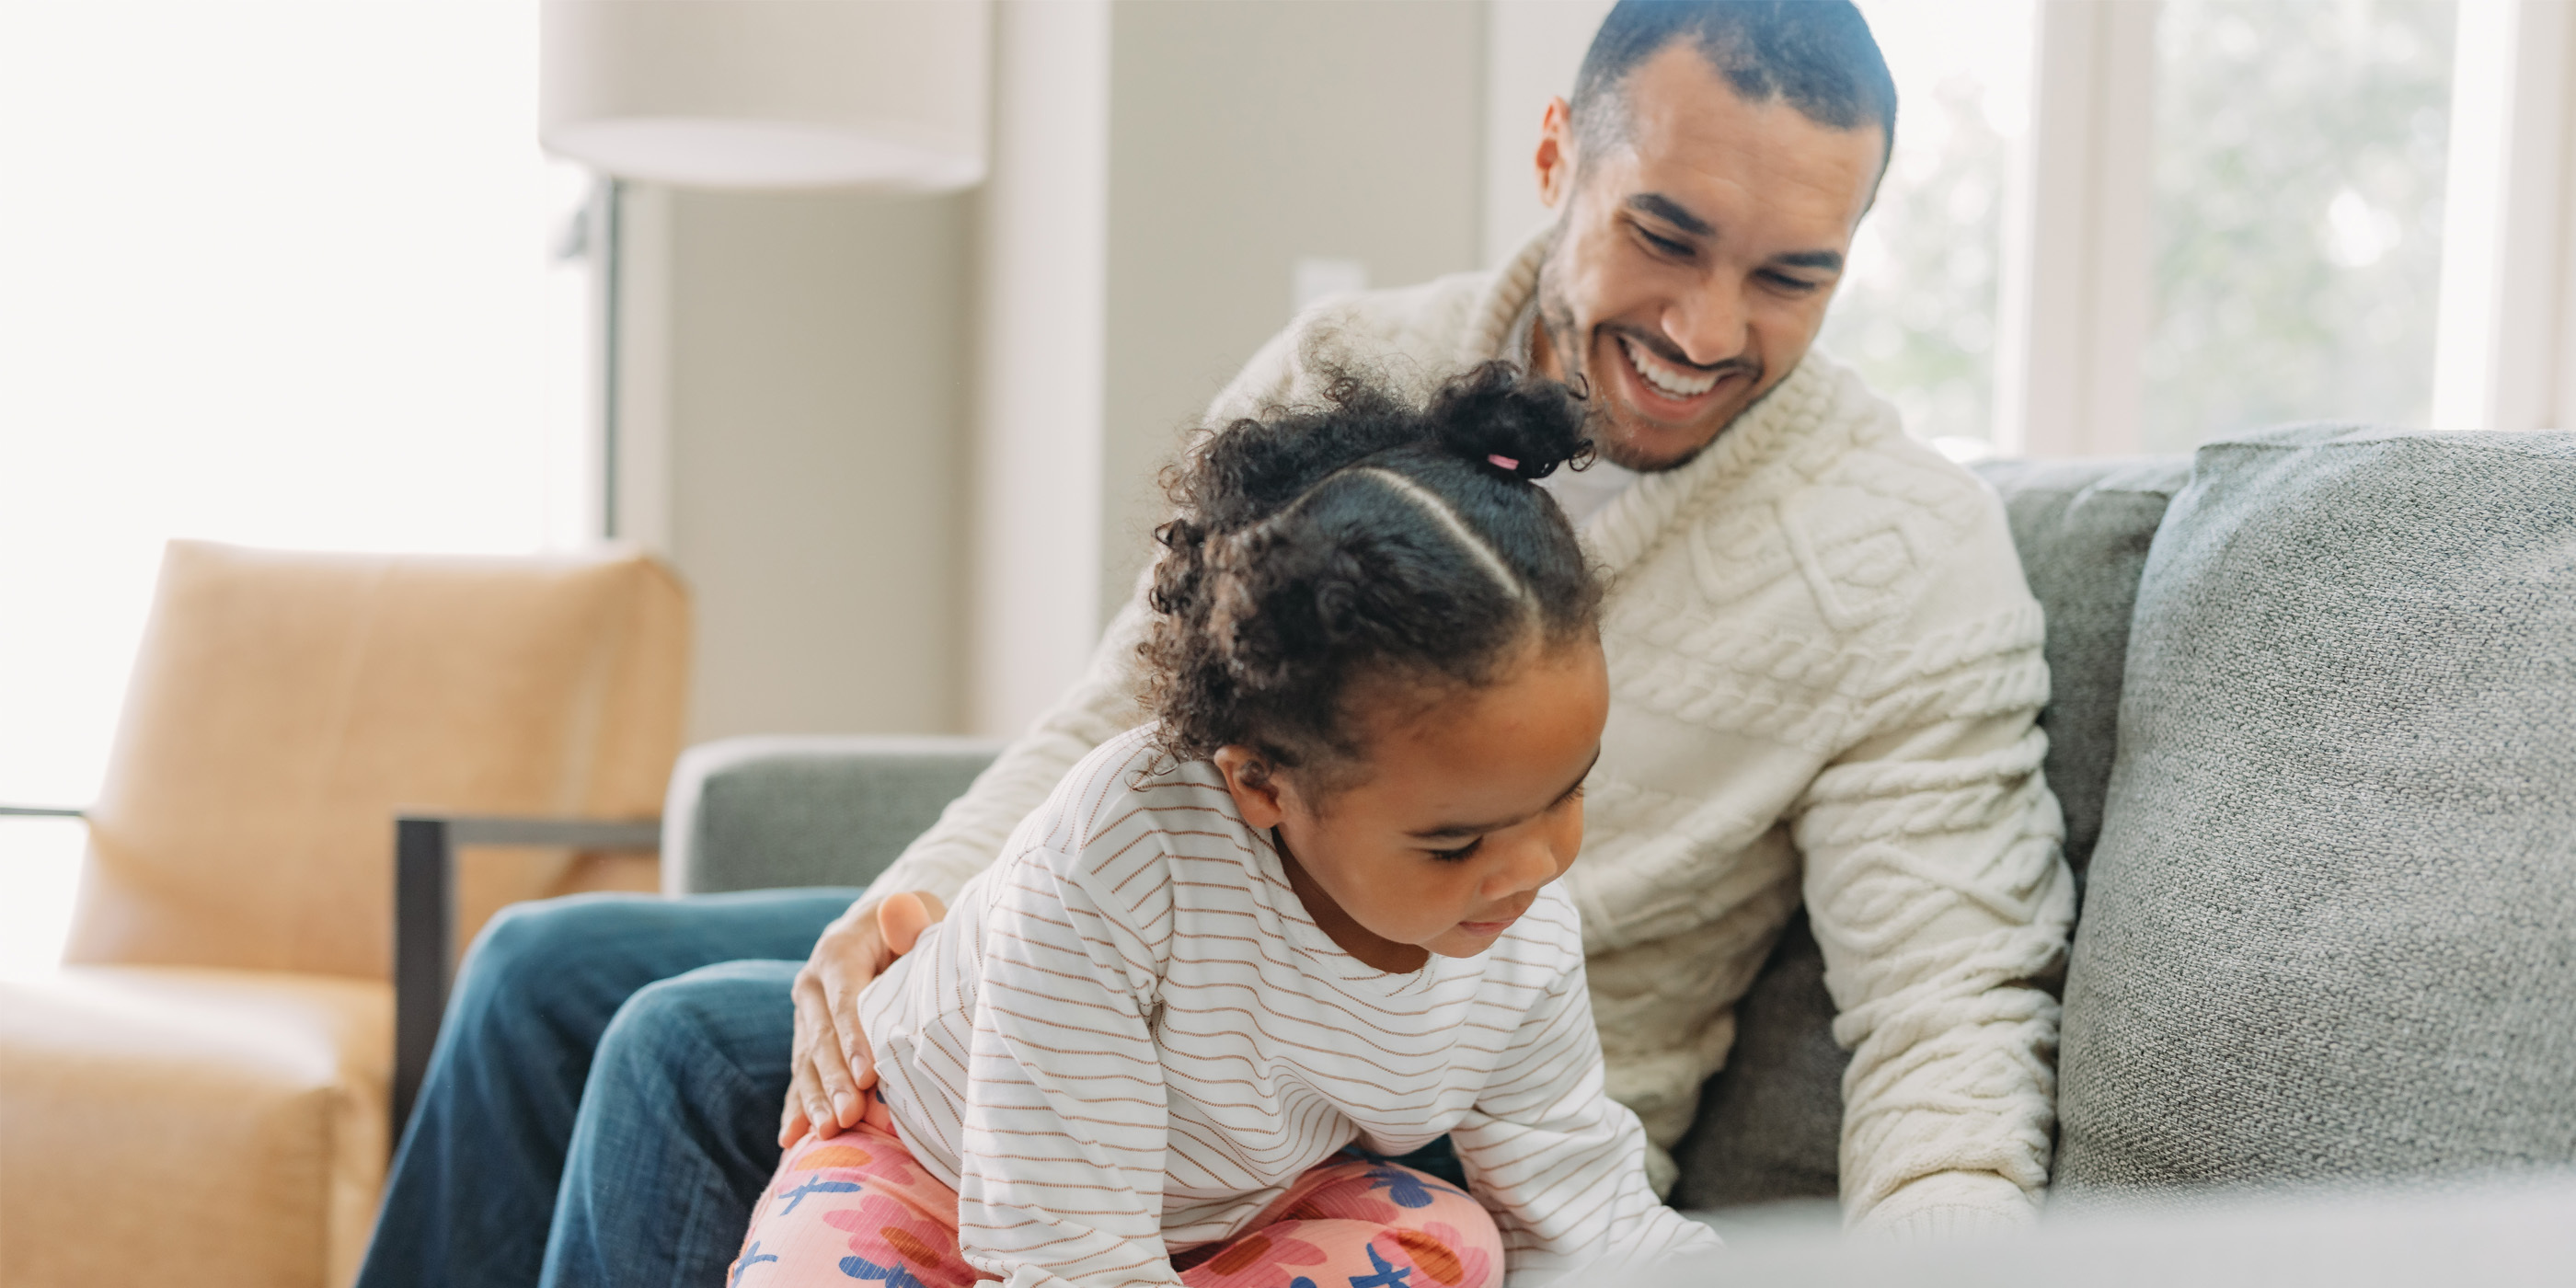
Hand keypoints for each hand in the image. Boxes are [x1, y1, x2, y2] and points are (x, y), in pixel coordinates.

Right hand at [779, 890, 946, 1145]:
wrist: (884, 932)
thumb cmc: (914, 928)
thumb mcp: (917, 914)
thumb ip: (909, 919)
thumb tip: (896, 909)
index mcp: (837, 951)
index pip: (846, 1000)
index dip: (855, 1038)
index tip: (868, 1075)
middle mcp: (811, 984)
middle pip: (822, 1038)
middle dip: (834, 1080)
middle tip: (849, 1116)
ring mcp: (806, 1015)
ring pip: (806, 1062)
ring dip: (815, 1100)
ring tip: (828, 1132)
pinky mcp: (807, 1040)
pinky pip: (800, 1076)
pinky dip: (798, 1107)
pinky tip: (793, 1139)